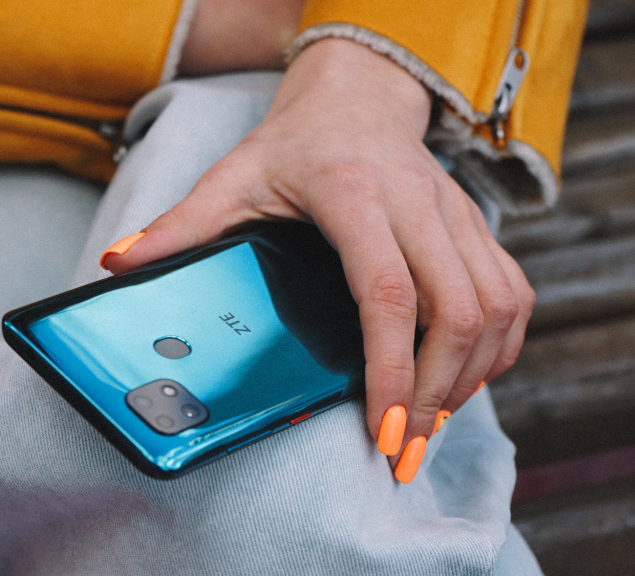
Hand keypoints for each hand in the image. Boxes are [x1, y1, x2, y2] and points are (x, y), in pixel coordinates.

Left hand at [102, 38, 534, 482]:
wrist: (357, 97)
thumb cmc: (294, 144)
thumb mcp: (233, 176)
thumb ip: (182, 226)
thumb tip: (121, 266)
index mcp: (354, 194)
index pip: (388, 294)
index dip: (393, 371)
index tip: (385, 431)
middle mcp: (417, 203)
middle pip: (456, 312)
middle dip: (437, 394)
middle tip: (404, 450)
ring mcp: (457, 214)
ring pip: (496, 308)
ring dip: (471, 378)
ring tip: (430, 425)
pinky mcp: (478, 225)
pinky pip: (513, 295)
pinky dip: (499, 348)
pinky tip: (465, 381)